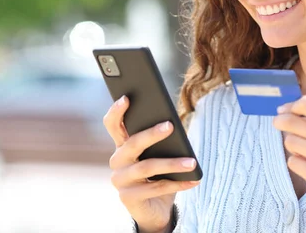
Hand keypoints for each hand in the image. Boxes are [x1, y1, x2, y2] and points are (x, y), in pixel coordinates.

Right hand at [103, 95, 199, 232]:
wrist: (155, 208)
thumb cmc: (158, 174)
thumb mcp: (160, 154)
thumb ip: (161, 139)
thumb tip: (173, 123)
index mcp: (122, 145)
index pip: (113, 124)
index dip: (116, 111)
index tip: (126, 97)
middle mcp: (117, 161)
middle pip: (132, 143)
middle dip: (151, 134)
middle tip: (170, 125)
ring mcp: (120, 180)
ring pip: (147, 167)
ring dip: (172, 164)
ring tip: (192, 162)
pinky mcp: (127, 198)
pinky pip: (155, 188)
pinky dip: (177, 183)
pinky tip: (193, 180)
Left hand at [272, 95, 305, 189]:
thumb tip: (281, 111)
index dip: (292, 106)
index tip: (285, 111)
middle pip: (292, 122)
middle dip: (281, 121)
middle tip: (278, 123)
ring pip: (290, 142)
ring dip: (291, 144)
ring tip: (303, 148)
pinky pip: (293, 162)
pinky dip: (296, 161)